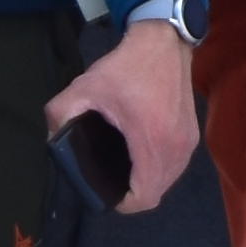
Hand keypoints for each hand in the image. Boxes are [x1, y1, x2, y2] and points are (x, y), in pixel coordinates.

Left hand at [45, 16, 204, 216]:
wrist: (164, 42)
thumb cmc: (127, 67)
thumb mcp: (85, 87)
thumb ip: (61, 115)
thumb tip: (54, 140)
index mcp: (151, 140)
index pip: (144, 196)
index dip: (123, 203)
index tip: (106, 192)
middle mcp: (176, 146)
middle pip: (156, 193)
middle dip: (132, 194)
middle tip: (109, 181)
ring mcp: (188, 141)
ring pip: (168, 180)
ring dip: (148, 182)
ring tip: (124, 171)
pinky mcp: (192, 134)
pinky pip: (175, 165)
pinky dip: (159, 168)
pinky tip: (141, 156)